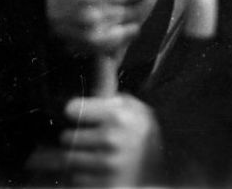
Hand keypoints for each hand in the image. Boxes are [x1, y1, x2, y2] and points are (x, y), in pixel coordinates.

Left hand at [25, 95, 162, 186]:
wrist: (164, 171)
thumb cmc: (142, 134)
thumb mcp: (132, 106)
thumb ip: (110, 86)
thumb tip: (100, 55)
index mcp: (118, 115)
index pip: (74, 110)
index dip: (72, 111)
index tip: (73, 112)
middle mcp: (111, 140)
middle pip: (67, 138)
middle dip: (70, 137)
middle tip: (78, 135)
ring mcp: (107, 167)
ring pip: (68, 161)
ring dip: (71, 157)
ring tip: (84, 152)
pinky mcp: (104, 186)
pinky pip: (75, 180)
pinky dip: (78, 175)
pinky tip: (90, 169)